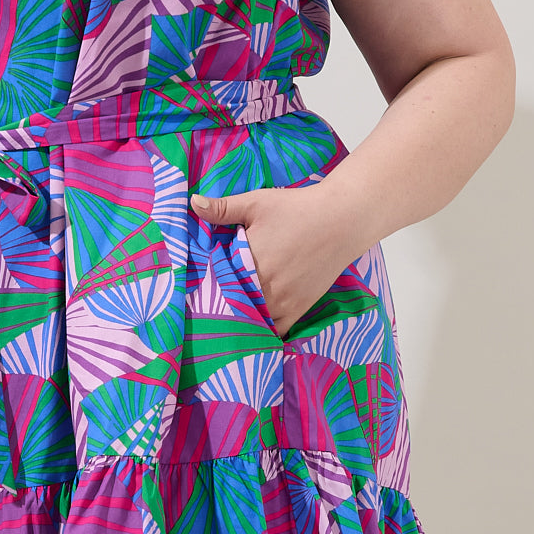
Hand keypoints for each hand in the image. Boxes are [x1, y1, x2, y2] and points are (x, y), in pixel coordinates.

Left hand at [190, 184, 360, 338]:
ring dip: (240, 316)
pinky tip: (253, 324)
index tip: (199, 279)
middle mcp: (265, 287)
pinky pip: (275, 330)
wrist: (341, 220)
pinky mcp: (298, 309)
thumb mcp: (256, 203)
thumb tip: (193, 203)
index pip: (216, 281)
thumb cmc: (297, 208)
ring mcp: (283, 302)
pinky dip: (263, 329)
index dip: (206, 281)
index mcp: (249, 261)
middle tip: (209, 297)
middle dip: (221, 300)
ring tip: (229, 310)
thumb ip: (223, 208)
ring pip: (251, 319)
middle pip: (232, 303)